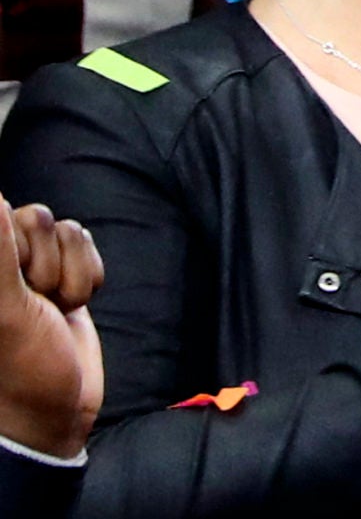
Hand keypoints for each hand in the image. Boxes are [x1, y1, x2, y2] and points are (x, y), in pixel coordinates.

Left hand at [0, 196, 103, 460]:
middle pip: (35, 218)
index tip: (16, 281)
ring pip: (66, 231)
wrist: (56, 412)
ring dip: (69, 273)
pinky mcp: (62, 275)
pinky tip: (71, 307)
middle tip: (34, 302)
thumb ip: (0, 252)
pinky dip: (86, 277)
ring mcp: (29, 270)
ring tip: (54, 309)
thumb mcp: (5, 310)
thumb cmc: (18, 369)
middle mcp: (1, 264)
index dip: (15, 243)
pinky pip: (86, 246)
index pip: (2, 213)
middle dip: (46, 261)